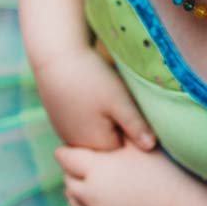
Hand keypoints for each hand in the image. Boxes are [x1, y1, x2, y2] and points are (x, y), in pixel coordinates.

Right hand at [34, 47, 155, 151]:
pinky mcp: (58, 119)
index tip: (131, 106)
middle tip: (117, 98)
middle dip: (118, 124)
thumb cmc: (91, 79)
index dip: (133, 128)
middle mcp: (78, 145)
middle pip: (109, 141)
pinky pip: (81, 122)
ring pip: (95, 130)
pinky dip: (88, 111)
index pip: (126, 147)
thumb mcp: (120, 102)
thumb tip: (151, 147)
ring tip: (101, 93)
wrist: (55, 58)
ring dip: (103, 117)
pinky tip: (88, 93)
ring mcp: (65, 133)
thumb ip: (136, 127)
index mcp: (97, 146)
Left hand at [54, 141, 192, 205]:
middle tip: (78, 167)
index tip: (66, 149)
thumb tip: (108, 115)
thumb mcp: (137, 144)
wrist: (180, 204)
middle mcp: (90, 195)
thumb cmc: (161, 168)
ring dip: (76, 197)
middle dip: (71, 174)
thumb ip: (120, 130)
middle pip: (68, 182)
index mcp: (94, 170)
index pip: (66, 159)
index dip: (65, 152)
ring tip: (81, 189)